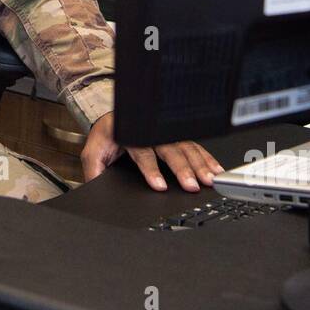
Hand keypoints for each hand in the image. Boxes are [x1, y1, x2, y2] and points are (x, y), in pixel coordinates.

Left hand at [81, 112, 222, 192]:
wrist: (115, 118)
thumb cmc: (107, 136)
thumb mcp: (94, 151)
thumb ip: (94, 170)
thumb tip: (96, 191)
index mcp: (129, 134)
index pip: (142, 152)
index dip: (151, 169)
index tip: (159, 186)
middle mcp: (151, 132)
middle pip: (170, 149)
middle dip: (183, 168)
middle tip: (192, 185)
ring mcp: (166, 132)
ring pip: (186, 147)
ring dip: (199, 164)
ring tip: (209, 179)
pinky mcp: (177, 135)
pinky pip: (194, 146)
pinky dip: (206, 158)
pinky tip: (215, 169)